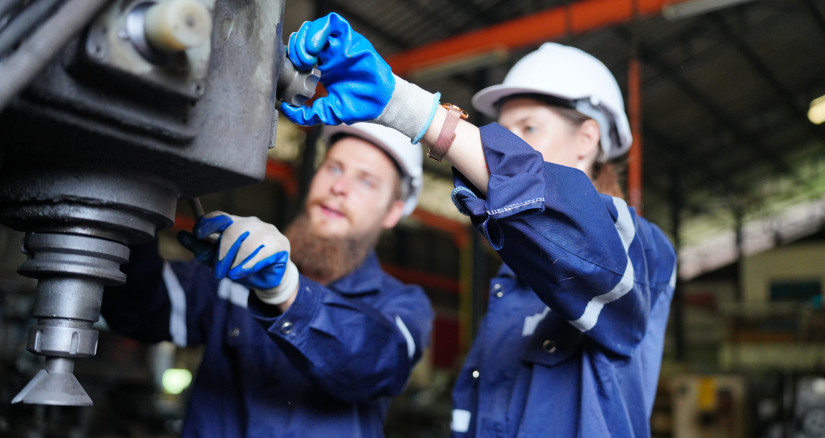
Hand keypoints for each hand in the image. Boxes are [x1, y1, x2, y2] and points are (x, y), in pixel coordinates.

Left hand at [178, 212, 298, 304]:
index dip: (207, 223)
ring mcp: (268, 231)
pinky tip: (242, 273)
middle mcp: (252, 223)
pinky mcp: (280, 243)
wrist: (269, 281)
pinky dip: (247, 265)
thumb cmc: (242, 267)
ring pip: (246, 243)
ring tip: (232, 275)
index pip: (220, 217)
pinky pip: (261, 253)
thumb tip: (181, 235)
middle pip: (232, 231)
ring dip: (235, 263)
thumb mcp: (219, 261)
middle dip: (222, 254)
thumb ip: (202, 249)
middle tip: (218, 273)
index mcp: (235, 224)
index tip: (198, 234)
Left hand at [281, 12, 439, 142]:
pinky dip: (319, 30)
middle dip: (296, 47)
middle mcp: (329, 53)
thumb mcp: (327, 113)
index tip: (292, 71)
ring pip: (315, 27)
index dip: (292, 57)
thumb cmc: (358, 107)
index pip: (299, 52)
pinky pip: (332, 23)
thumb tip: (285, 109)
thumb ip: (306, 115)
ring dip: (305, 39)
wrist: (380, 105)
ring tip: (307, 57)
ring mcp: (340, 45)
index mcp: (321, 68)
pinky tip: (315, 48)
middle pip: (304, 37)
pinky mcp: (351, 39)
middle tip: (300, 64)